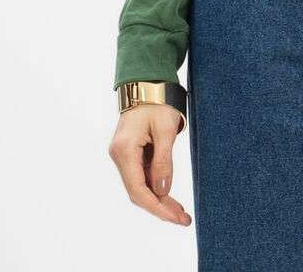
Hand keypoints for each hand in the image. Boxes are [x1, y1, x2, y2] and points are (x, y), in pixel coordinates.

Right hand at [108, 105, 191, 225]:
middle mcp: (119, 155)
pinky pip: (141, 175)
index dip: (157, 207)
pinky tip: (168, 194)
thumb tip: (162, 192)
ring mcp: (123, 155)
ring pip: (139, 185)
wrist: (148, 83)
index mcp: (125, 150)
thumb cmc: (158, 102)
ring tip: (180, 211)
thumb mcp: (166, 130)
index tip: (175, 218)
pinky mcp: (129, 153)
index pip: (138, 189)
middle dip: (160, 207)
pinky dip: (155, 186)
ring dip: (159, 198)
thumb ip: (163, 162)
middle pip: (138, 191)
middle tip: (183, 219)